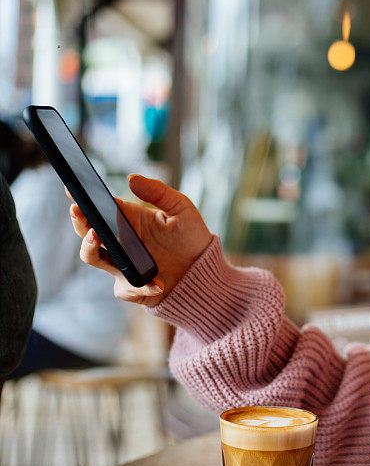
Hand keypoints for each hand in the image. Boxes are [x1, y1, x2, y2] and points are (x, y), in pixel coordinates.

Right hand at [68, 175, 213, 306]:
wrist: (203, 270)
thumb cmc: (191, 236)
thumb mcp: (180, 208)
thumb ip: (158, 192)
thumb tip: (131, 178)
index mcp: (129, 220)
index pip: (100, 207)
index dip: (84, 199)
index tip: (71, 189)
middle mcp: (120, 242)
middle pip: (88, 231)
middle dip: (79, 221)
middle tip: (78, 210)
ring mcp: (122, 265)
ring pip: (93, 257)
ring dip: (90, 248)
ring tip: (97, 237)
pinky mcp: (132, 287)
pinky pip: (126, 288)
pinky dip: (141, 286)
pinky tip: (159, 283)